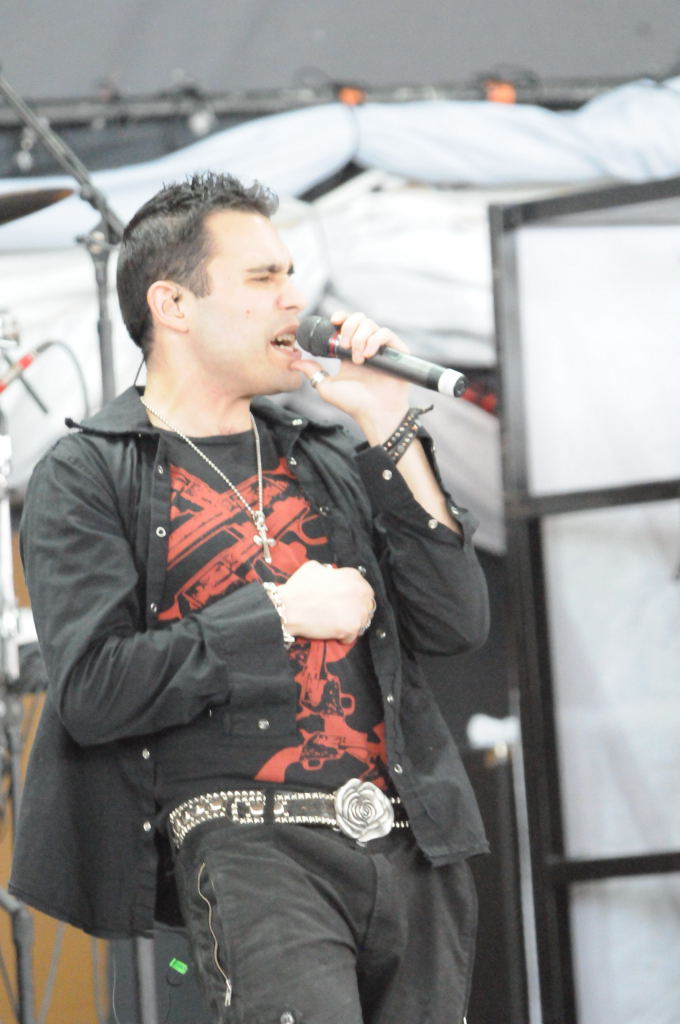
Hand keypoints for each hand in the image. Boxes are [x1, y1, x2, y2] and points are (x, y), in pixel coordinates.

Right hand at [277, 560, 376, 644]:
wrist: (288, 608)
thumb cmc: (298, 588)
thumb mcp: (314, 568)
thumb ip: (329, 571)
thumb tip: (332, 575)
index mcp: (352, 576)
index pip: (362, 587)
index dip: (352, 596)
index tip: (343, 601)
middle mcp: (360, 591)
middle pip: (366, 604)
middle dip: (355, 609)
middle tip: (340, 614)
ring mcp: (357, 610)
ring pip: (362, 621)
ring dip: (350, 623)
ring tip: (335, 623)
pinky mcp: (351, 627)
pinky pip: (352, 636)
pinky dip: (343, 637)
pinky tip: (332, 632)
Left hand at [291, 311, 410, 441]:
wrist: (375, 414)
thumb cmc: (354, 404)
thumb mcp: (327, 386)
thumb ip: (312, 372)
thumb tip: (294, 362)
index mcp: (350, 351)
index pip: (346, 324)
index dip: (340, 317)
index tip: (333, 321)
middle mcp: (366, 346)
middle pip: (359, 319)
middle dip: (349, 327)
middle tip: (343, 346)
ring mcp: (381, 348)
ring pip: (371, 324)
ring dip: (360, 337)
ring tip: (358, 358)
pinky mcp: (396, 351)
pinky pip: (386, 333)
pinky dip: (375, 340)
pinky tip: (369, 355)